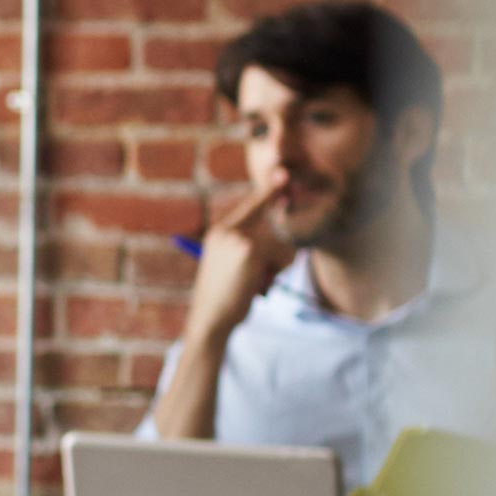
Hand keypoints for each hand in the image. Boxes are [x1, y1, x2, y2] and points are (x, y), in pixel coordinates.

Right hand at [189, 174, 298, 340]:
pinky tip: (258, 286)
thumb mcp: (231, 268)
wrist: (210, 318)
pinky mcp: (251, 250)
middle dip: (279, 251)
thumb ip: (248, 249)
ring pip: (280, 243)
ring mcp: (238, 238)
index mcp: (219, 232)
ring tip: (256, 284)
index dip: (268, 193)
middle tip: (262, 275)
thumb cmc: (224, 299)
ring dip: (278, 267)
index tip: (283, 177)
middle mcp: (227, 230)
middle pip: (270, 220)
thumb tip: (285, 245)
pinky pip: (282, 255)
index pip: (250, 206)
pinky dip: (276, 273)